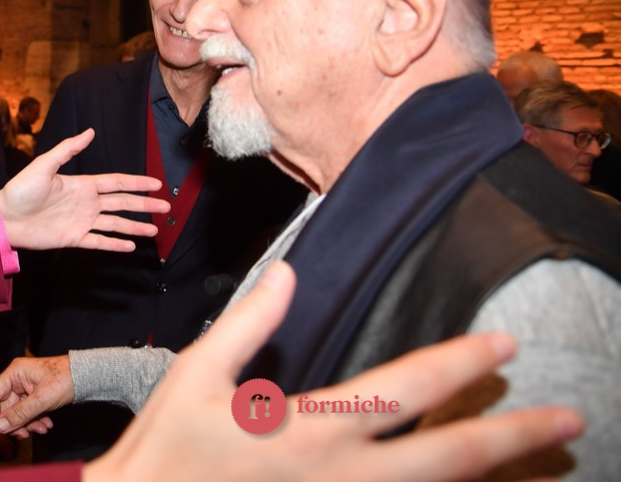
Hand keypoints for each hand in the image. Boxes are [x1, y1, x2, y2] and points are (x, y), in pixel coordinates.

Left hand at [0, 128, 163, 250]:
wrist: (5, 217)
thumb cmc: (21, 189)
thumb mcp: (44, 165)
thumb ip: (67, 149)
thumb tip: (90, 132)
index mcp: (82, 184)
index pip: (117, 182)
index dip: (137, 183)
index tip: (156, 184)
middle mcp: (86, 203)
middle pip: (122, 203)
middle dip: (144, 205)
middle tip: (166, 208)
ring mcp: (81, 221)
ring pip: (114, 224)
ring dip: (134, 227)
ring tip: (154, 230)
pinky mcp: (73, 238)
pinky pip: (98, 241)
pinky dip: (114, 244)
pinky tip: (130, 247)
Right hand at [0, 355, 69, 438]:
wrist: (87, 376)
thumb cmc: (66, 379)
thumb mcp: (42, 399)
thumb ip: (20, 414)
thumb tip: (0, 427)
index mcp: (15, 372)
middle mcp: (17, 378)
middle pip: (5, 406)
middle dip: (15, 423)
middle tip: (23, 435)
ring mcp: (25, 386)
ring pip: (17, 411)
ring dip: (27, 423)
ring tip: (42, 429)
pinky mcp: (34, 394)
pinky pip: (27, 411)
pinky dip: (35, 420)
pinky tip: (46, 425)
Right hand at [84, 262, 583, 481]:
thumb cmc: (165, 448)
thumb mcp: (196, 375)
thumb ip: (247, 322)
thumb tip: (287, 272)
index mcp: (310, 427)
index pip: (404, 390)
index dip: (459, 364)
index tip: (503, 345)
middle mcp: (340, 475)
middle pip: (448, 459)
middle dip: (513, 437)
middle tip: (567, 421)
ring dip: (488, 473)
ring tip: (537, 456)